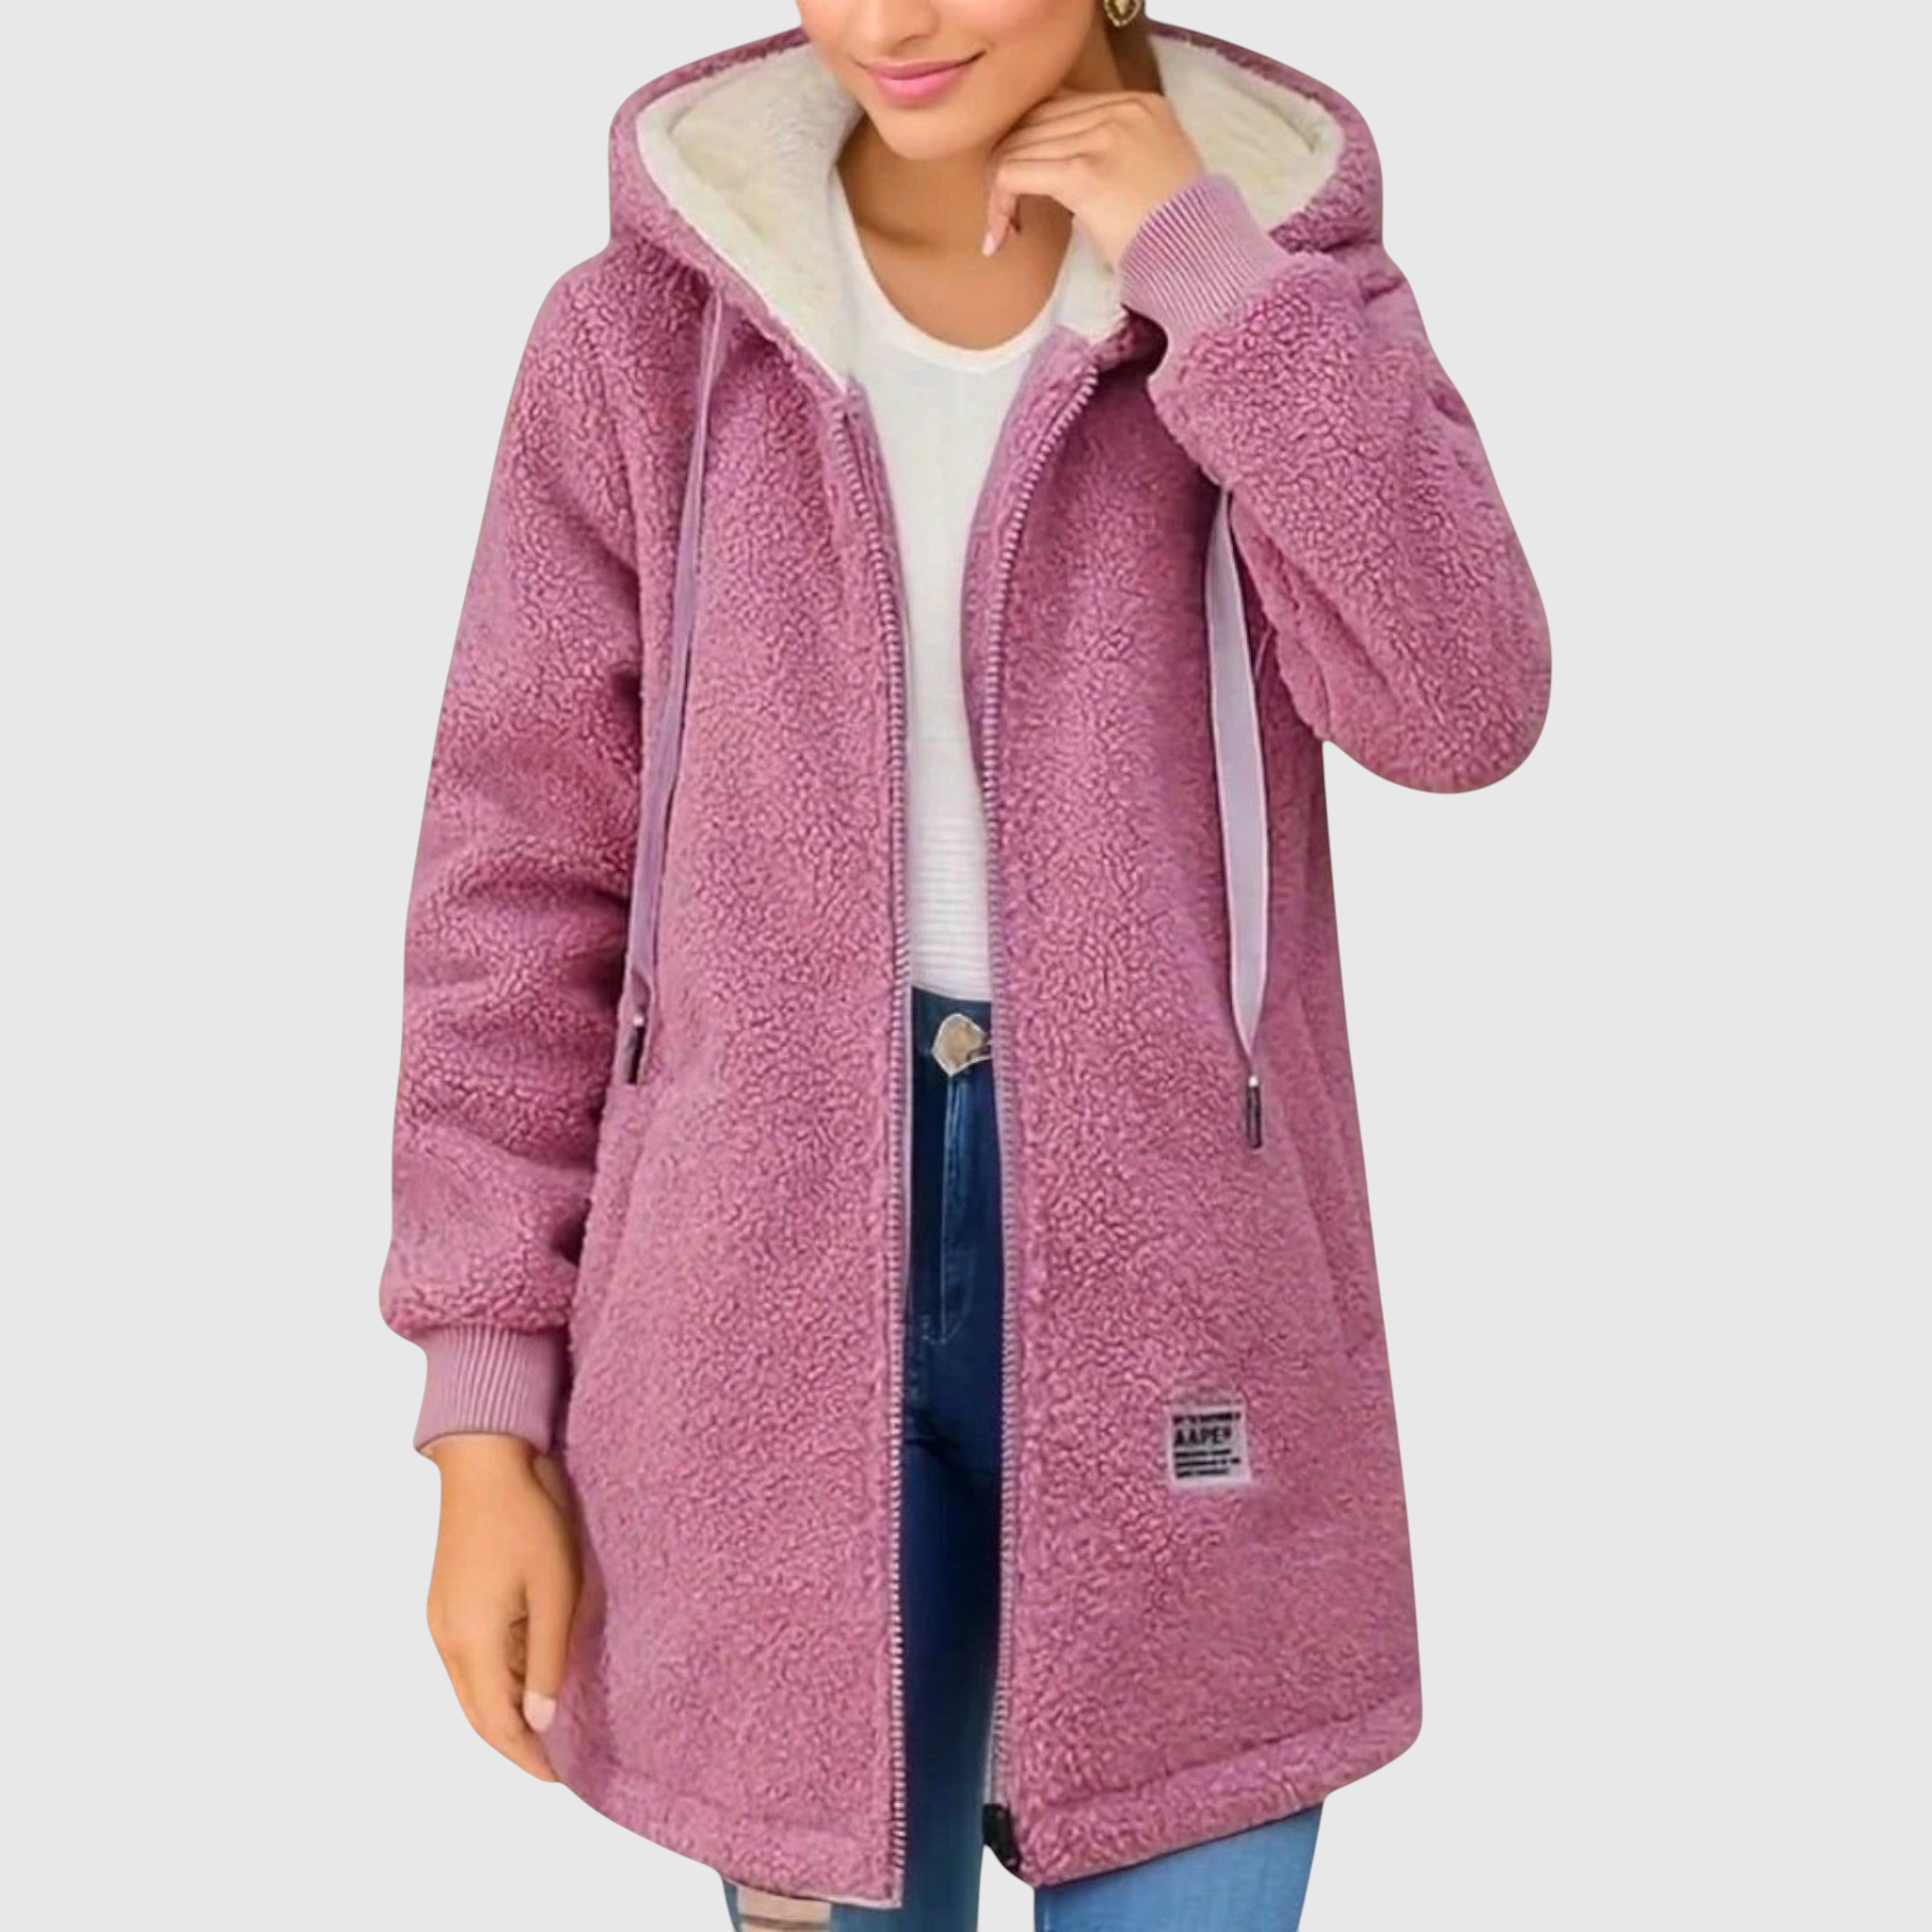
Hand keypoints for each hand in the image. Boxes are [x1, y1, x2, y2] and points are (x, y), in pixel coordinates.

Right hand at [424, 1433, 579, 1781]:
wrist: (485, 1460)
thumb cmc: (527, 1516)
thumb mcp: (554, 1589)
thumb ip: (548, 1658)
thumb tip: (543, 1721)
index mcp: (471, 1642)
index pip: (497, 1724)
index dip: (528, 1757)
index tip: (562, 1777)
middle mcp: (446, 1640)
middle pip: (478, 1715)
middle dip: (515, 1743)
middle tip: (559, 1761)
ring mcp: (441, 1621)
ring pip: (472, 1690)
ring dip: (505, 1712)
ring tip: (550, 1724)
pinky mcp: (447, 1603)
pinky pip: (470, 1661)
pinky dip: (497, 1681)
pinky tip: (529, 1676)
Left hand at [984, 87, 1205, 264]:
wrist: (1198, 258)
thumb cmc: (1177, 231)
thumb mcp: (1156, 171)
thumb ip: (1117, 150)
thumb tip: (1061, 157)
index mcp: (1140, 103)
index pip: (1061, 105)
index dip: (1031, 142)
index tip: (1025, 181)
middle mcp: (1120, 110)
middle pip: (1035, 121)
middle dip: (1009, 163)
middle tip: (1003, 206)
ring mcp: (1101, 137)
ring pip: (1018, 146)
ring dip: (1000, 189)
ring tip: (1002, 226)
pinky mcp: (1082, 172)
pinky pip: (1015, 174)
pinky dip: (999, 203)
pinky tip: (1000, 234)